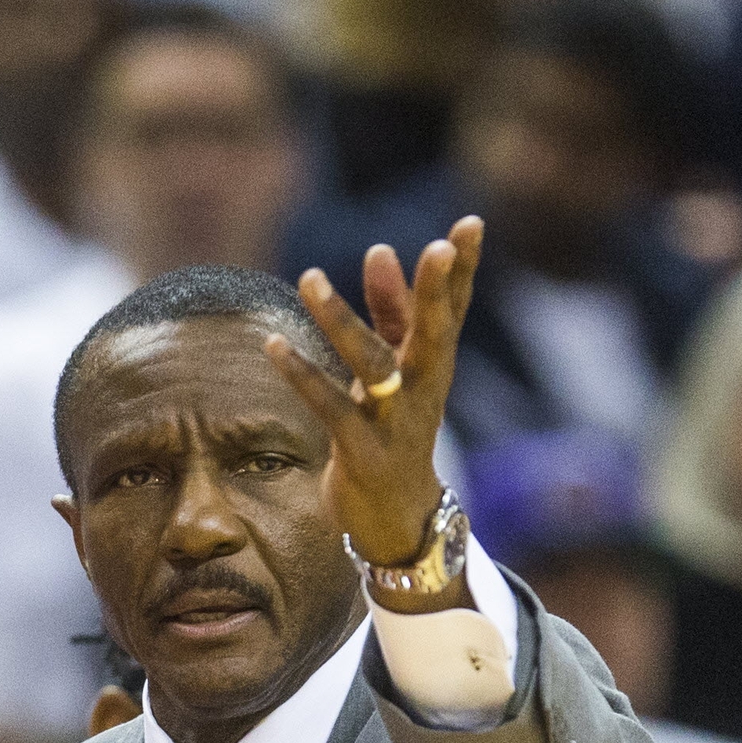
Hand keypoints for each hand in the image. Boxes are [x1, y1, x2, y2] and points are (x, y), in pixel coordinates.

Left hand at [267, 218, 483, 573]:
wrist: (396, 519)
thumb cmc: (393, 431)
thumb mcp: (396, 370)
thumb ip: (390, 313)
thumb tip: (380, 250)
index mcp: (435, 367)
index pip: (453, 309)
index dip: (462, 269)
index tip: (469, 223)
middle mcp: (424, 390)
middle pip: (433, 334)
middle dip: (434, 292)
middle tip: (437, 246)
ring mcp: (396, 423)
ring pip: (372, 365)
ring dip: (339, 320)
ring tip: (308, 277)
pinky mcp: (362, 453)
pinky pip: (330, 408)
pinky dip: (301, 376)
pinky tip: (272, 345)